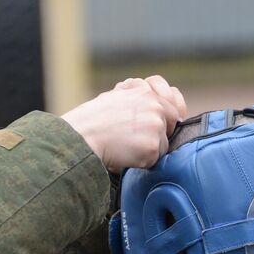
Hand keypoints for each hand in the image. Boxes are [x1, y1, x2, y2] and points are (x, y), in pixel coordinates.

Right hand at [61, 76, 186, 172]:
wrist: (80, 137)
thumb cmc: (92, 121)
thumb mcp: (117, 97)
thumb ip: (139, 98)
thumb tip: (163, 108)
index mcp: (145, 91)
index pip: (173, 99)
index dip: (172, 111)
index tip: (171, 121)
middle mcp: (154, 105)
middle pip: (172, 123)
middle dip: (161, 132)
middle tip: (136, 138)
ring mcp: (155, 125)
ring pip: (164, 144)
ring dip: (149, 149)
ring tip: (125, 146)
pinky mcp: (152, 146)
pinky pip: (154, 160)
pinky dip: (141, 162)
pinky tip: (125, 156)